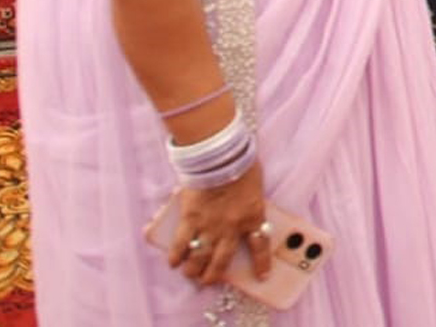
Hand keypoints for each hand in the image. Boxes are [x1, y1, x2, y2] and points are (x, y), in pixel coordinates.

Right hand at [165, 161, 268, 286]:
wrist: (221, 155)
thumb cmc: (242, 163)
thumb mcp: (255, 187)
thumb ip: (250, 204)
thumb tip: (244, 212)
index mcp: (253, 216)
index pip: (260, 246)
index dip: (262, 264)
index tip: (262, 277)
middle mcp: (232, 227)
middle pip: (222, 260)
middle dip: (214, 275)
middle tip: (208, 280)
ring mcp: (210, 225)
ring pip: (200, 257)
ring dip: (193, 269)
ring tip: (190, 274)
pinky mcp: (190, 218)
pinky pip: (181, 243)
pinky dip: (176, 255)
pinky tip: (173, 262)